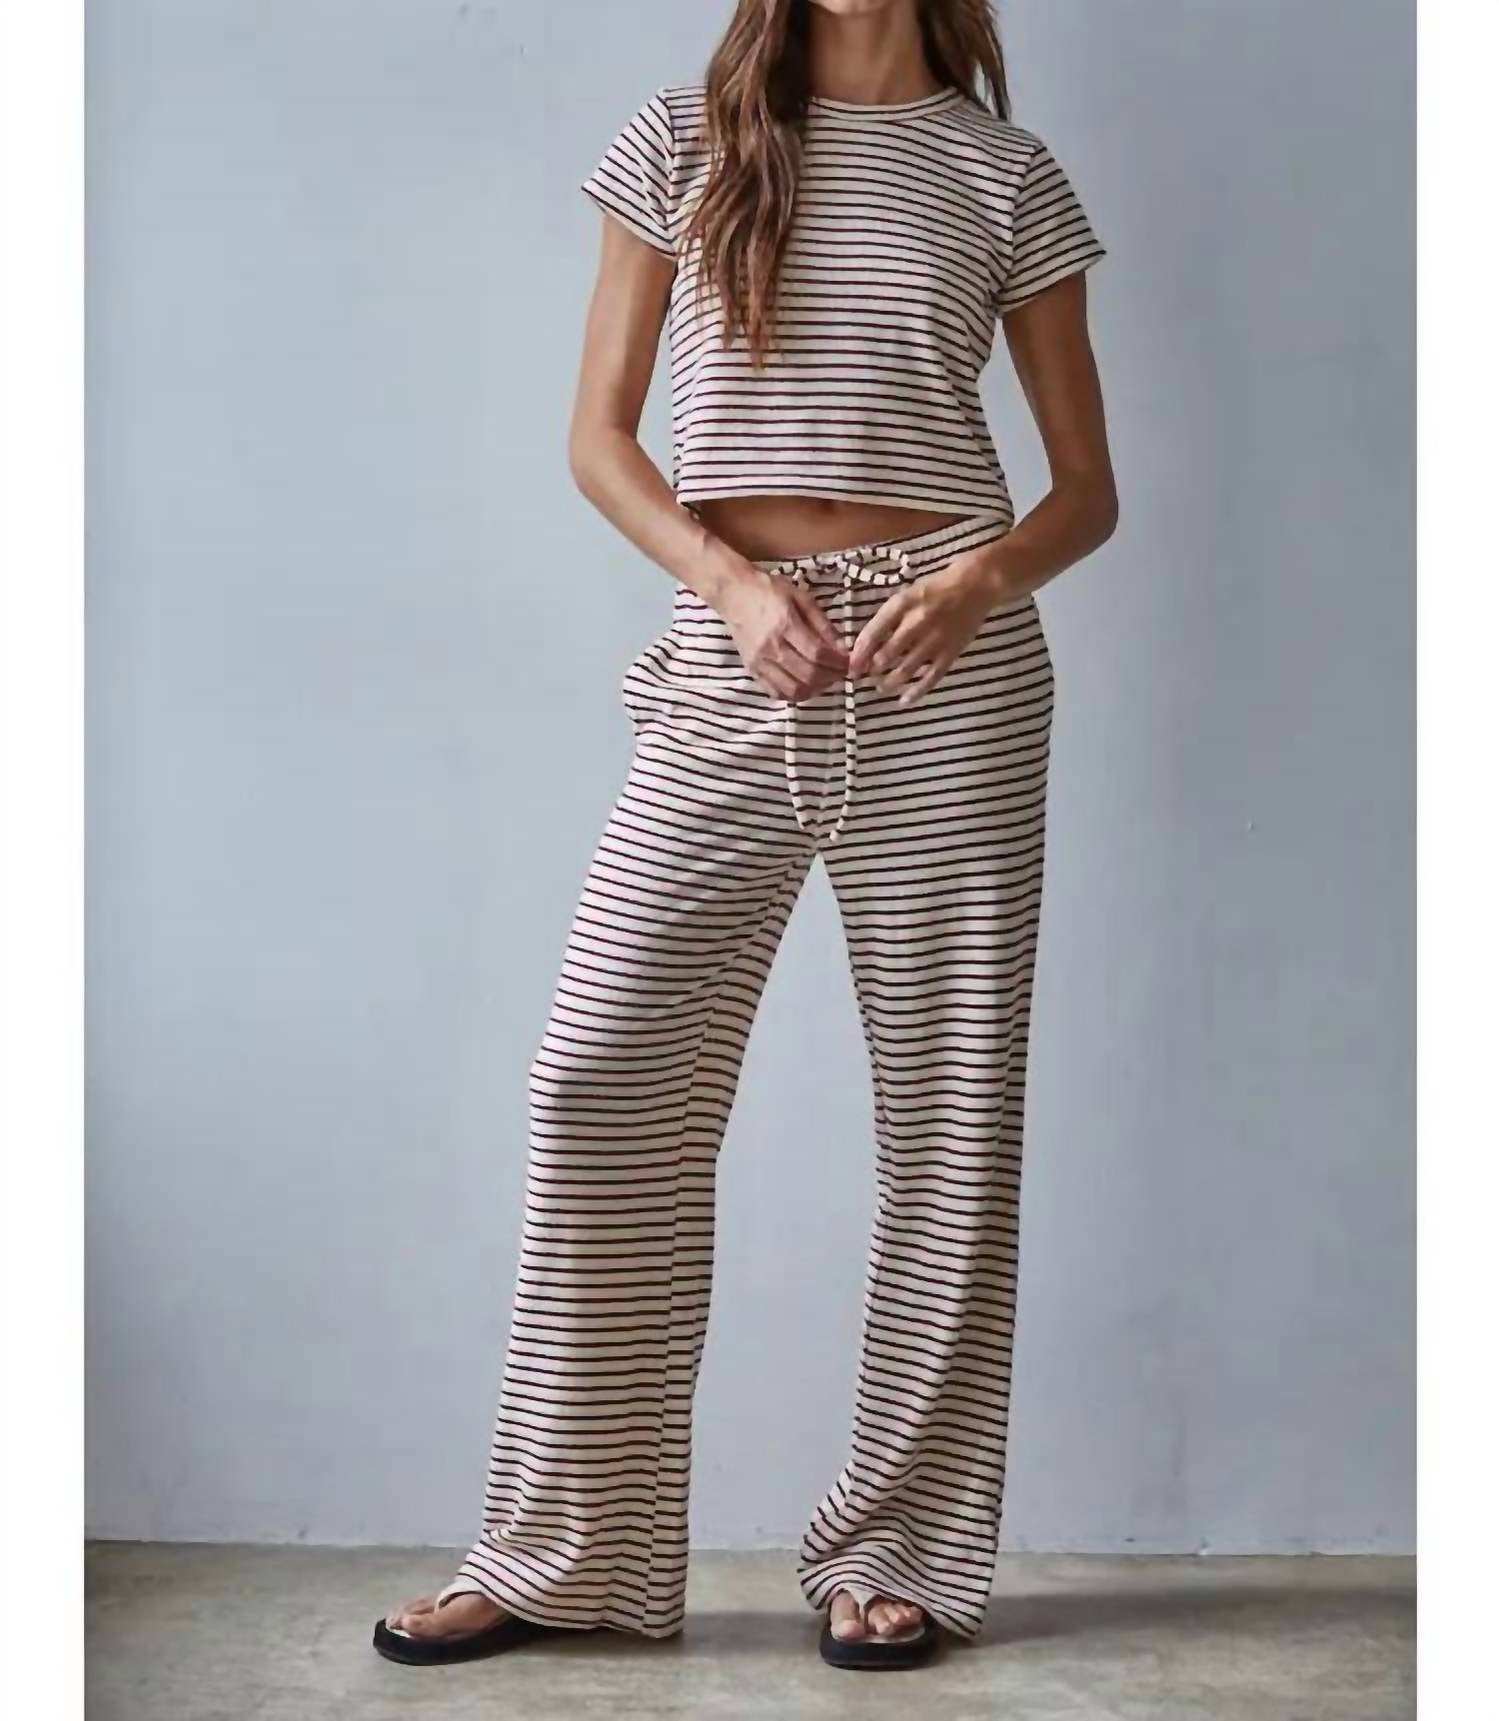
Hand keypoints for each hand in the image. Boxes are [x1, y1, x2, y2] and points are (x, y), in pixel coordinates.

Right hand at [715, 566, 849, 702]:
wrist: (732, 592)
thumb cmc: (768, 590)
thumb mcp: (801, 597)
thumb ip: (823, 624)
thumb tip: (843, 647)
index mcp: (785, 624)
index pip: (818, 654)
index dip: (838, 662)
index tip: (850, 662)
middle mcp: (771, 647)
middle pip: (808, 675)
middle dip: (831, 677)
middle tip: (841, 672)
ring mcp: (759, 661)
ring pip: (793, 690)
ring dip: (815, 689)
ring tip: (825, 679)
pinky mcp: (752, 670)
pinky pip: (776, 693)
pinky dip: (795, 694)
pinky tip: (805, 684)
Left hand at [848, 552, 999, 704]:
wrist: (975, 586)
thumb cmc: (935, 590)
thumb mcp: (906, 596)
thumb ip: (887, 619)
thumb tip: (863, 645)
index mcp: (902, 604)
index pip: (873, 633)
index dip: (859, 654)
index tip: (851, 667)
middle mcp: (917, 622)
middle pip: (887, 655)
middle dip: (872, 670)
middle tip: (867, 677)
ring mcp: (935, 640)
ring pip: (906, 669)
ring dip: (889, 683)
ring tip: (881, 687)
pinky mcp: (951, 653)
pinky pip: (931, 677)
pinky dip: (916, 692)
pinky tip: (904, 701)